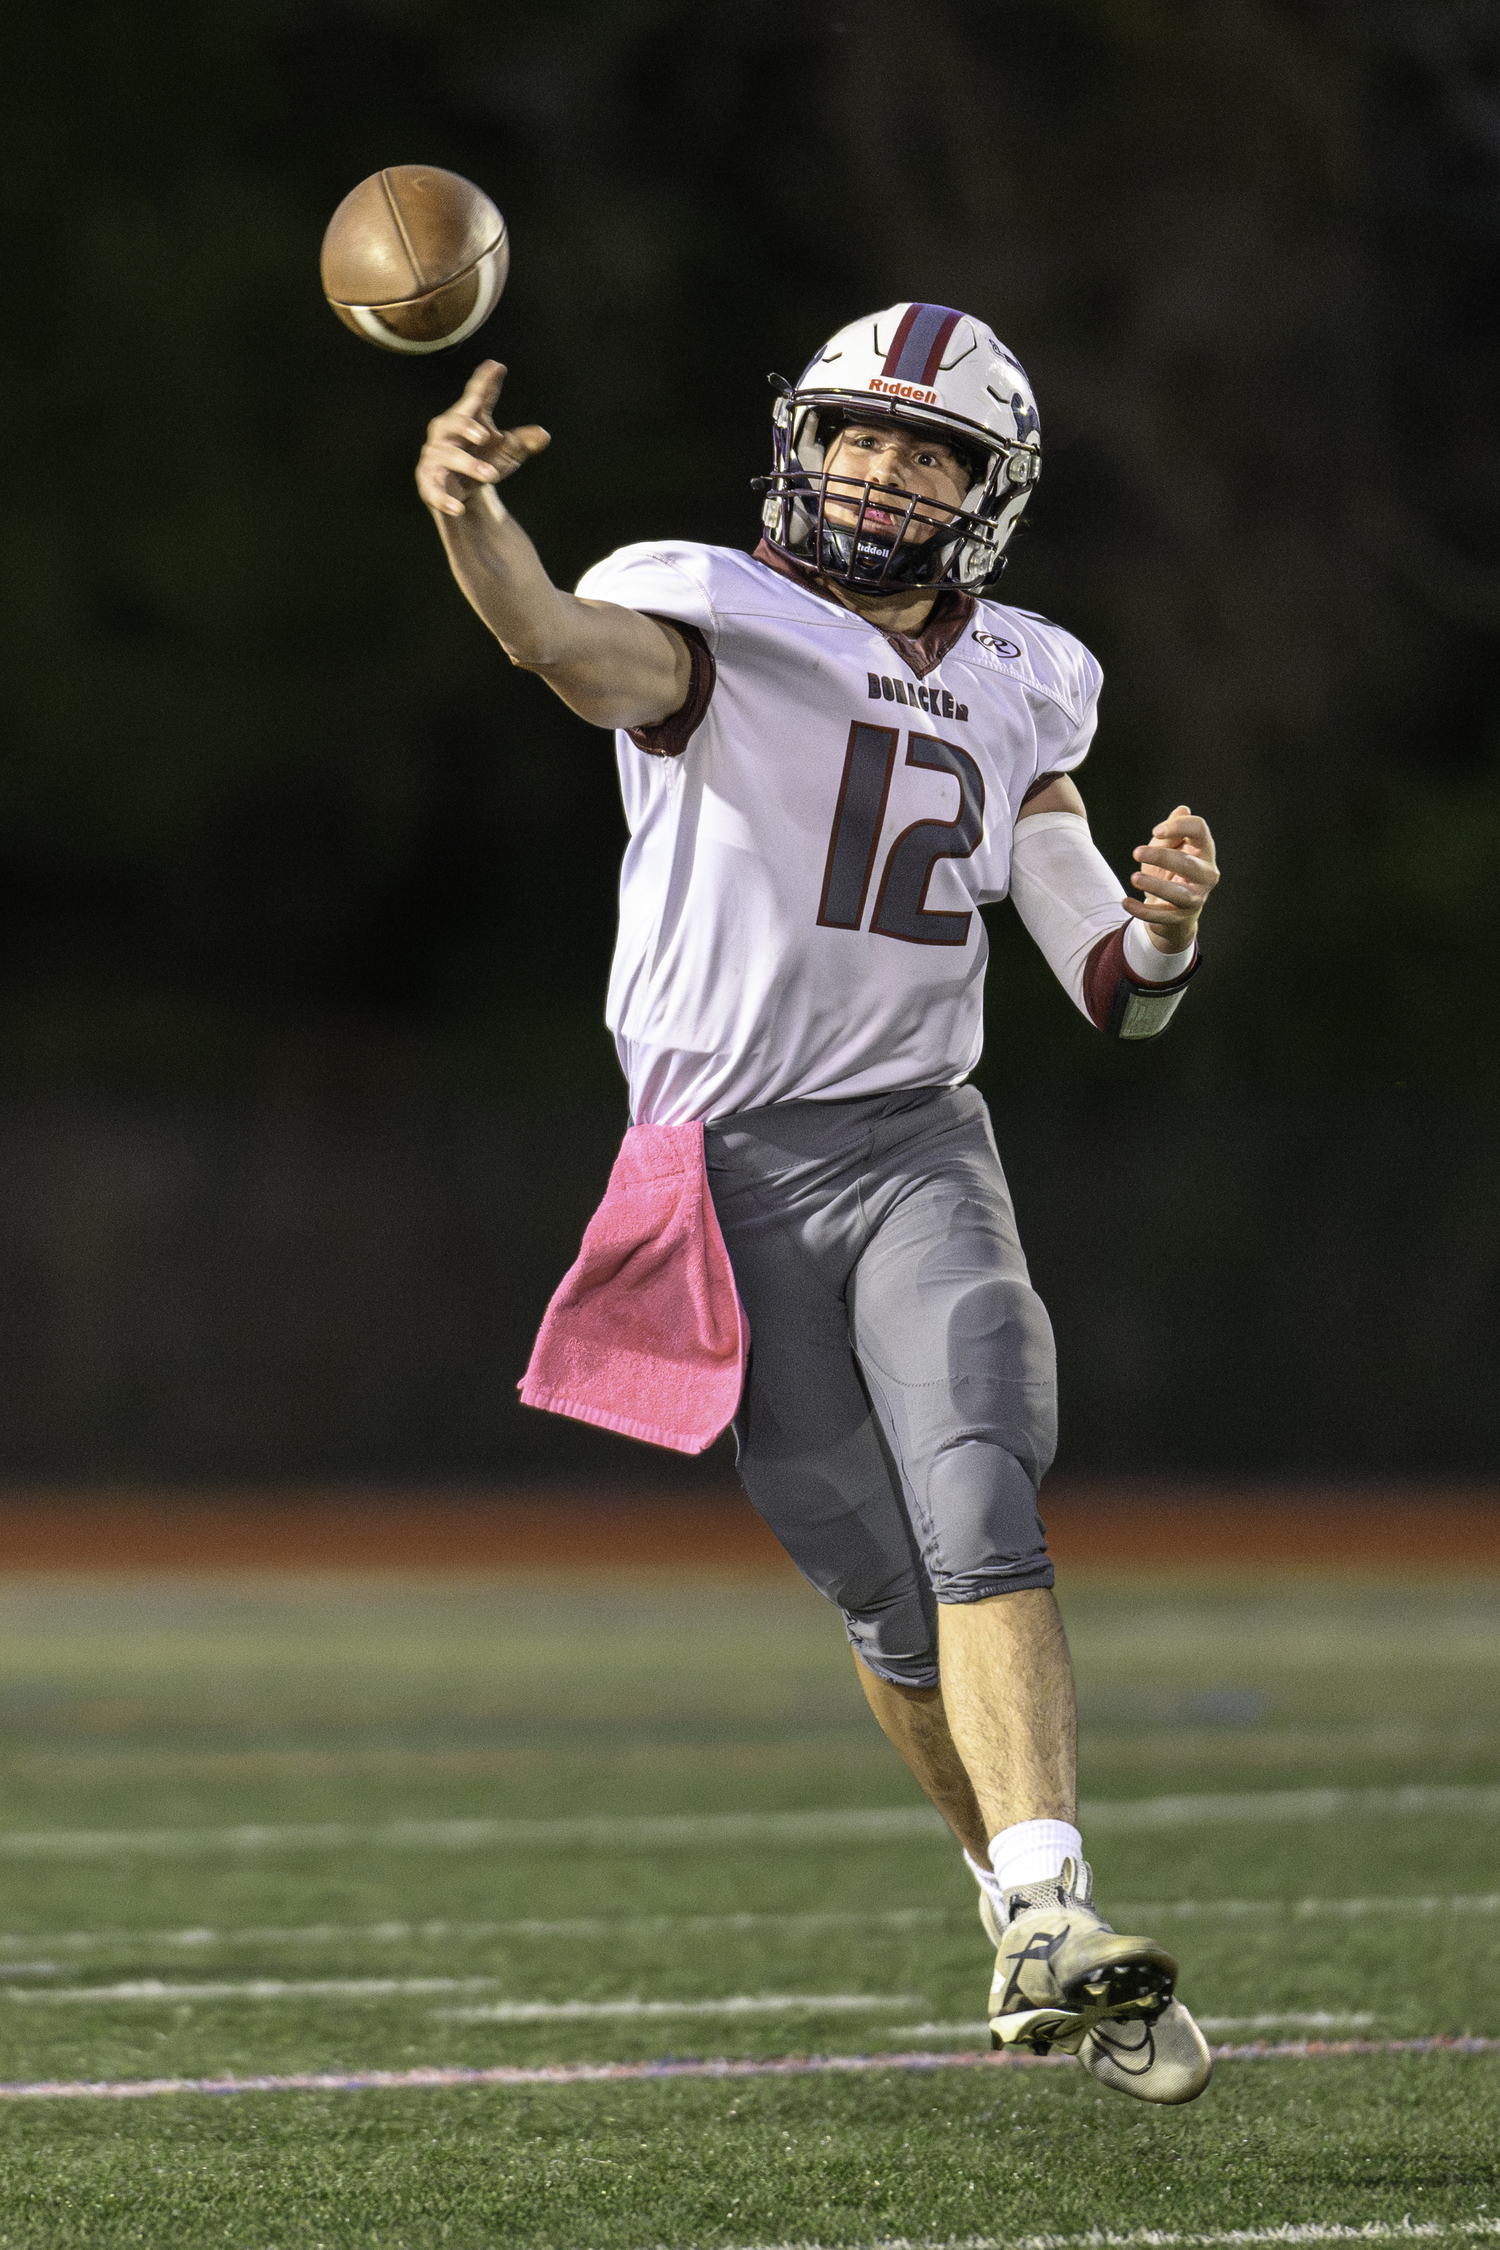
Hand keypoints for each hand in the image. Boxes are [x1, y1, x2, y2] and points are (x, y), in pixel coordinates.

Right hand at [416, 361, 550, 519]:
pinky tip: (459, 507)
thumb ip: (524, 442)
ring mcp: (434, 457)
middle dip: (466, 427)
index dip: (484, 382)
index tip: (497, 366)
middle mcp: (446, 434)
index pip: (475, 397)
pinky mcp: (427, 483)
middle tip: (486, 436)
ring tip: (491, 476)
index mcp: (467, 420)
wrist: (465, 497)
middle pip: (452, 422)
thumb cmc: (484, 464)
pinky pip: (433, 489)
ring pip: (446, 456)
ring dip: (468, 465)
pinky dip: (445, 499)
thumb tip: (544, 434)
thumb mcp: (508, 454)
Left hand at [1125, 805, 1218, 952]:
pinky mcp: (1181, 917)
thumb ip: (1171, 831)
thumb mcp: (1168, 848)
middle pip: (1187, 863)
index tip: (1154, 831)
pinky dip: (1142, 911)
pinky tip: (1126, 902)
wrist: (1174, 909)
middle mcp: (1207, 874)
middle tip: (1136, 852)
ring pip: (1179, 894)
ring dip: (1155, 885)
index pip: (1199, 830)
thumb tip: (1181, 810)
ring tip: (1134, 878)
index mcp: (1204, 850)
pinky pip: (1161, 916)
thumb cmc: (1170, 870)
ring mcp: (1196, 898)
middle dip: (1162, 856)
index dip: (1178, 826)